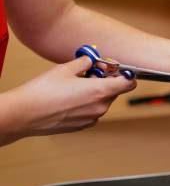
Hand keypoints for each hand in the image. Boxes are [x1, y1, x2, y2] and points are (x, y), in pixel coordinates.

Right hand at [2, 57, 135, 141]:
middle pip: (114, 91)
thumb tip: (91, 60)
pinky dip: (87, 104)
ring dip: (95, 92)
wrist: (24, 114)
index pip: (129, 83)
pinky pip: (93, 111)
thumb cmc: (43, 91)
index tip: (115, 69)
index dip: (125, 74)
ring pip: (103, 101)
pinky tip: (70, 99)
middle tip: (88, 73)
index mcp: (100, 91)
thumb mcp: (66, 68)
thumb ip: (85, 62)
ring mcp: (92, 118)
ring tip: (75, 85)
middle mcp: (100, 107)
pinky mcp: (83, 126)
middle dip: (106, 81)